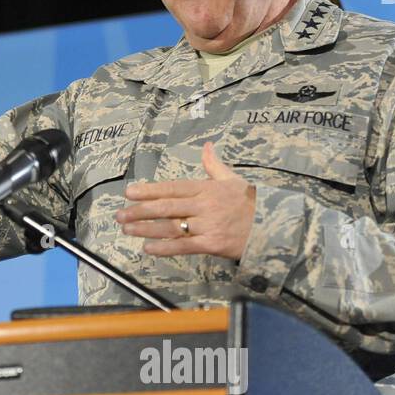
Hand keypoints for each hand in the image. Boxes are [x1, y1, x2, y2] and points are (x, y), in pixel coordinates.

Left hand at [115, 141, 255, 260]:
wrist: (275, 226)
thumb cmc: (250, 203)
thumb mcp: (233, 179)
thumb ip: (214, 165)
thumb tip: (207, 146)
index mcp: (206, 188)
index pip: (172, 188)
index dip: (149, 190)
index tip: (129, 192)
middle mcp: (205, 205)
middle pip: (166, 207)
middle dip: (139, 211)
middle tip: (120, 215)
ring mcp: (208, 225)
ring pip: (171, 227)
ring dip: (146, 229)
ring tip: (127, 230)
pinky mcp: (212, 244)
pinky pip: (184, 246)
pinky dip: (164, 248)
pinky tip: (148, 249)